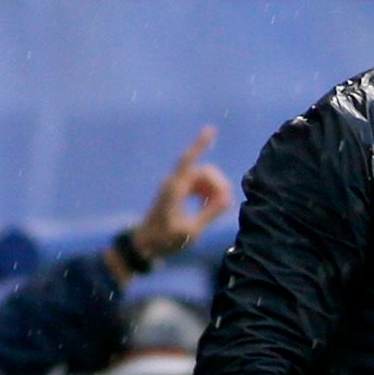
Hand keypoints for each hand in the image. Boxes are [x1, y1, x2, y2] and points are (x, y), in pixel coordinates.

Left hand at [129, 126, 233, 263]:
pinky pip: (198, 184)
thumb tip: (227, 199)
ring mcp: (175, 187)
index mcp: (174, 189)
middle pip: (203, 171)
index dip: (200, 145)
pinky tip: (209, 207)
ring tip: (217, 208)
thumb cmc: (165, 240)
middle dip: (218, 184)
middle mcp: (174, 183)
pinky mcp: (178, 192)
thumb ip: (210, 214)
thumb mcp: (190, 231)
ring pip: (203, 178)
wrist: (145, 245)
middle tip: (225, 204)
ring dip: (214, 189)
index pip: (188, 161)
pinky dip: (208, 192)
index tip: (211, 130)